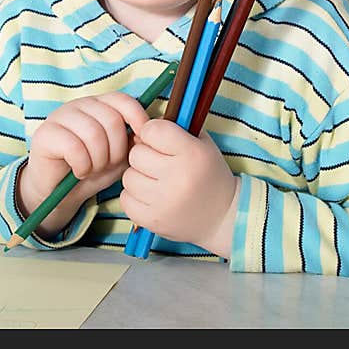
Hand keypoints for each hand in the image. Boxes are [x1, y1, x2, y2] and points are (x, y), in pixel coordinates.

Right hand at [18, 92, 148, 235]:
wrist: (58, 192)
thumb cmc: (90, 171)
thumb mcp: (118, 158)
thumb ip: (131, 143)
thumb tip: (145, 135)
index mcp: (98, 105)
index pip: (123, 100)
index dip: (137, 118)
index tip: (141, 143)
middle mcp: (79, 105)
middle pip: (111, 120)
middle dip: (116, 151)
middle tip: (107, 166)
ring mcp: (60, 116)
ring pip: (93, 133)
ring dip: (98, 160)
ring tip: (92, 169)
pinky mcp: (45, 133)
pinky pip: (74, 147)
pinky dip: (82, 165)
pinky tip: (78, 171)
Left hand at [121, 119, 239, 256]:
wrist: (223, 216)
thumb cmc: (208, 173)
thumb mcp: (201, 143)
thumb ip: (172, 127)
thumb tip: (138, 127)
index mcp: (192, 154)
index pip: (153, 130)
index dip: (152, 132)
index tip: (159, 140)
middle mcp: (177, 178)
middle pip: (136, 154)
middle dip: (145, 155)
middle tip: (159, 163)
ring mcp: (164, 202)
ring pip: (128, 177)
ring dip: (138, 176)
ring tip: (156, 181)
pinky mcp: (153, 221)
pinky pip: (125, 199)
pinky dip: (134, 197)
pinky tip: (151, 197)